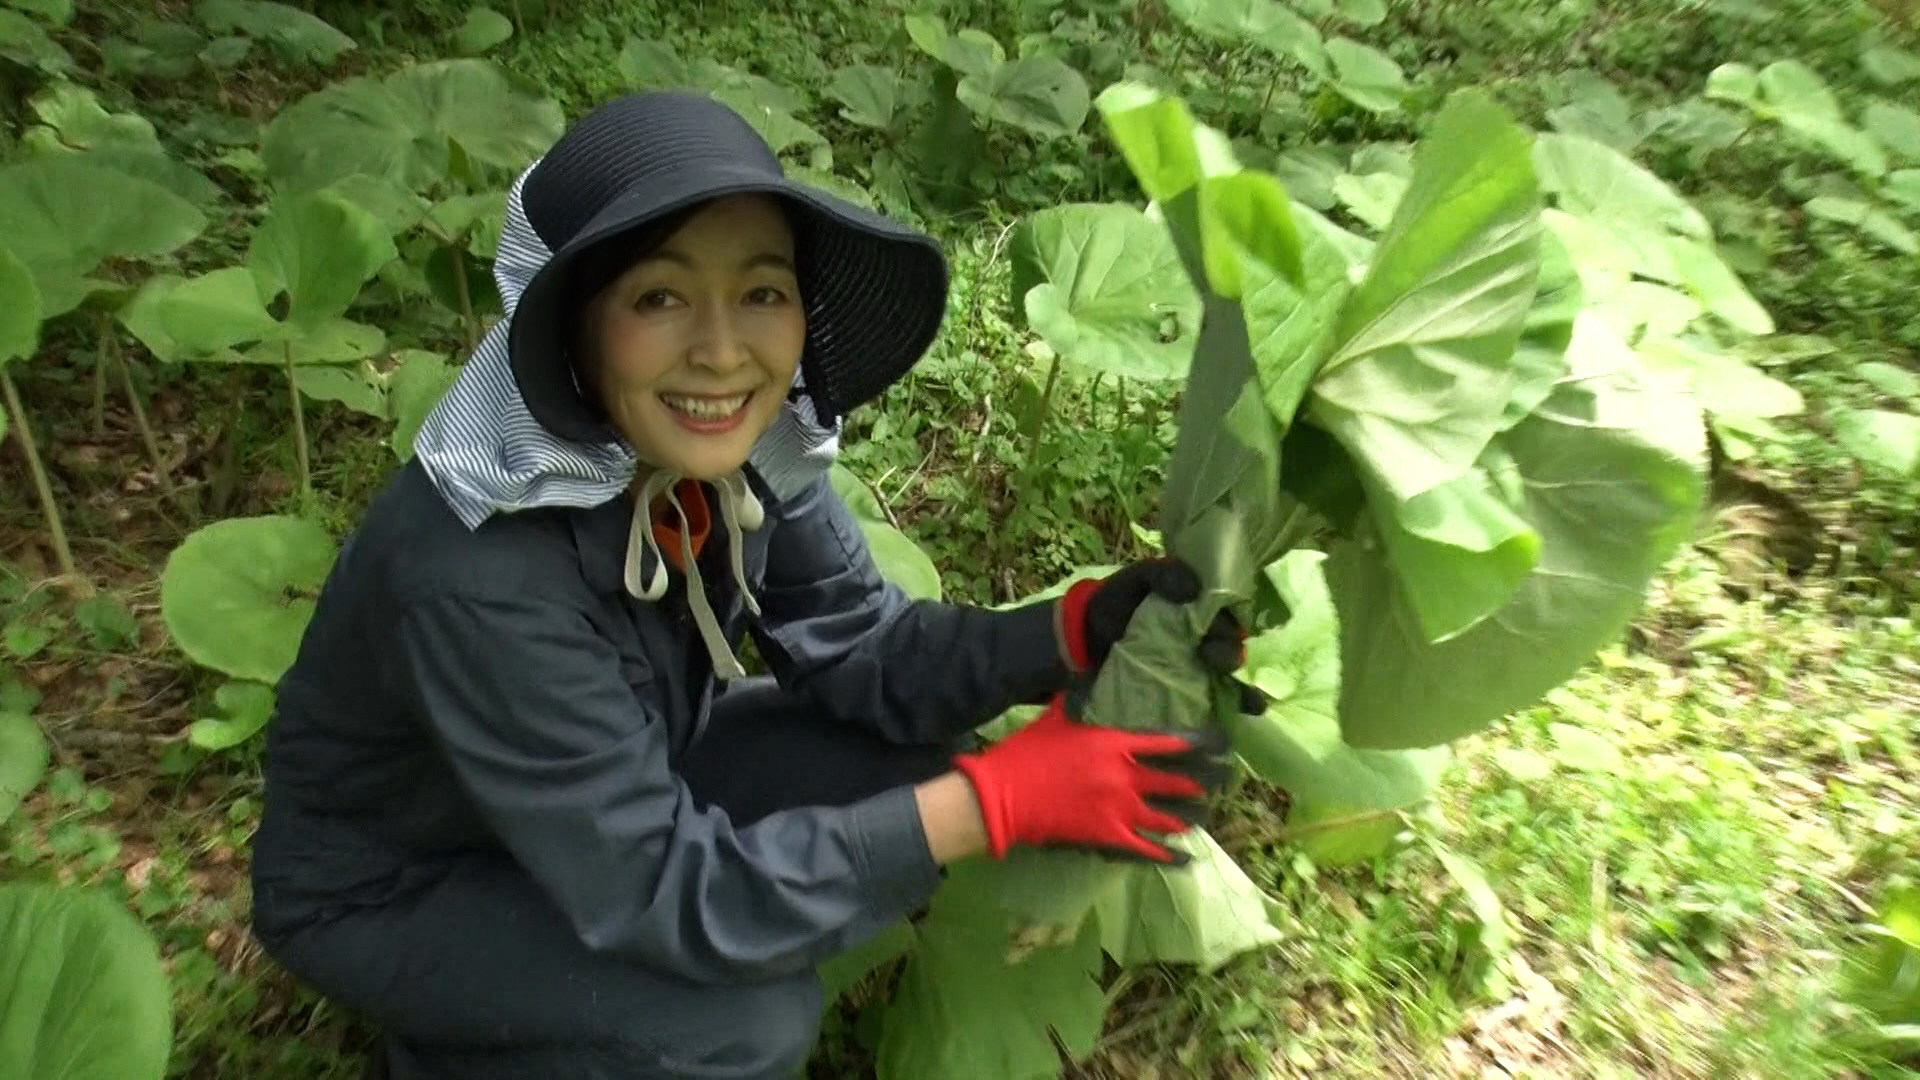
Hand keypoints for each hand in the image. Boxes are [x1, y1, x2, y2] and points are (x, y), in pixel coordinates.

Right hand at [952, 694, 1230, 863]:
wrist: (1004, 794)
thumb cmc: (1027, 751)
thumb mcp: (1056, 716)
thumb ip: (1077, 698)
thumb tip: (1086, 671)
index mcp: (1115, 743)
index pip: (1167, 743)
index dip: (1197, 744)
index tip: (1217, 744)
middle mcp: (1124, 776)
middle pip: (1174, 782)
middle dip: (1199, 785)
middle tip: (1218, 785)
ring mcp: (1119, 809)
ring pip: (1166, 817)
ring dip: (1187, 819)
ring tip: (1201, 818)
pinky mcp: (1108, 836)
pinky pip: (1147, 849)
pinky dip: (1169, 856)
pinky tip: (1187, 859)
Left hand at [1056, 558, 1266, 714]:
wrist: (1083, 636)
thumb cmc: (1115, 601)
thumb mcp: (1138, 578)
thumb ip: (1164, 575)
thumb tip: (1193, 589)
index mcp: (1198, 609)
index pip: (1229, 615)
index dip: (1231, 621)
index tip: (1219, 626)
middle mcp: (1202, 638)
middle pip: (1229, 647)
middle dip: (1228, 653)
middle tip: (1210, 656)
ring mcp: (1193, 668)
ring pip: (1227, 677)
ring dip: (1240, 686)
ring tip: (1243, 697)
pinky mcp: (1180, 693)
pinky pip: (1213, 701)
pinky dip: (1234, 707)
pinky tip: (1246, 714)